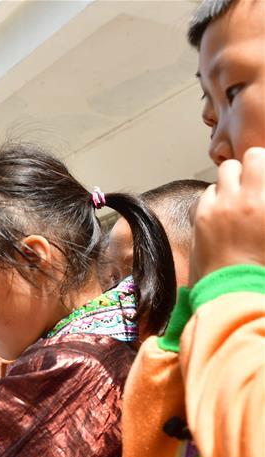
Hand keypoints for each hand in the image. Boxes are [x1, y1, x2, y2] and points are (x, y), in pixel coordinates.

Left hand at [190, 147, 264, 283]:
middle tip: (255, 183)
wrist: (237, 293)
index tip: (264, 180)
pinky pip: (208, 192)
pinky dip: (214, 198)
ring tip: (238, 198)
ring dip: (233, 179)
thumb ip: (264, 204)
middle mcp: (254, 197)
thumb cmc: (263, 270)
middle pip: (253, 156)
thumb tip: (259, 198)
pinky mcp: (203, 214)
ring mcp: (227, 203)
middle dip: (254, 166)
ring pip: (227, 170)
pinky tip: (220, 214)